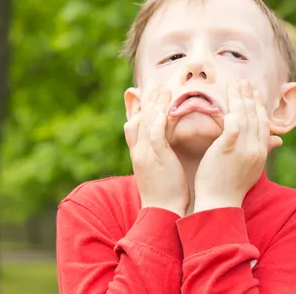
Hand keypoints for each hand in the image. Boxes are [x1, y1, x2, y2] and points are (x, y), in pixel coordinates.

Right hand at [125, 85, 189, 216]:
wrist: (161, 212)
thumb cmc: (163, 193)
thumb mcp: (154, 171)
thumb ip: (156, 154)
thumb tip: (160, 144)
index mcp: (137, 153)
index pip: (133, 124)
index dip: (138, 108)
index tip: (145, 93)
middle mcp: (138, 150)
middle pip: (138, 119)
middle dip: (146, 100)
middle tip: (153, 83)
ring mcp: (146, 154)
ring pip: (146, 124)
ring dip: (153, 104)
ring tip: (161, 88)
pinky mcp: (157, 159)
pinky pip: (155, 137)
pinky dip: (157, 122)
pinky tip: (162, 110)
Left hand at [194, 80, 281, 211]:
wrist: (219, 202)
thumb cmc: (229, 186)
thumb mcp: (250, 167)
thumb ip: (258, 150)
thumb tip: (275, 140)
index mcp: (260, 152)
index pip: (263, 124)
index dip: (260, 107)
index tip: (255, 93)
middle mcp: (255, 149)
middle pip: (255, 117)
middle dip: (250, 97)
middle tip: (245, 82)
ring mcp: (242, 149)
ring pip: (244, 117)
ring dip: (241, 99)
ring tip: (236, 85)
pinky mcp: (226, 149)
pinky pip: (232, 127)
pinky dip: (231, 113)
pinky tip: (229, 103)